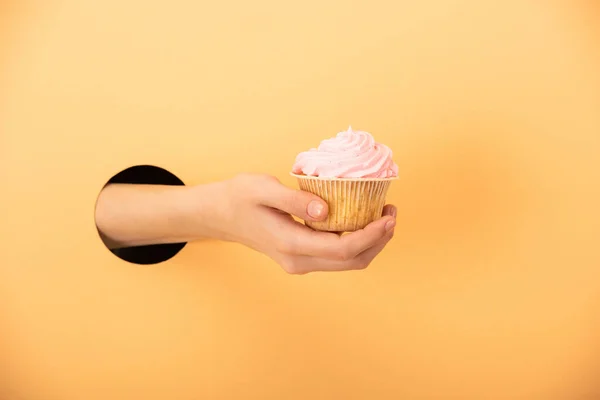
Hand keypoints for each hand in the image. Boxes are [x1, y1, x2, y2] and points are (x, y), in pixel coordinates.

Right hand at [208, 173, 396, 273]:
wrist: (222, 215)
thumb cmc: (240, 197)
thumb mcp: (263, 189)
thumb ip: (294, 201)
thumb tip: (326, 210)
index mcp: (291, 245)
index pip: (342, 249)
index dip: (371, 235)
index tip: (388, 216)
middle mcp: (298, 261)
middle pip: (351, 261)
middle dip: (378, 240)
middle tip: (392, 213)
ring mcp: (300, 262)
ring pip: (347, 262)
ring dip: (370, 243)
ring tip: (384, 216)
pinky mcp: (303, 257)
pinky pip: (337, 255)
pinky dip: (357, 241)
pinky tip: (363, 220)